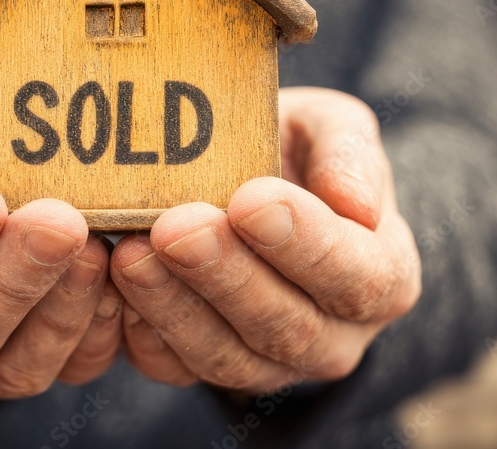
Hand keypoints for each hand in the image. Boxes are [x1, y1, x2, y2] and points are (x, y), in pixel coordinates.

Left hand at [111, 88, 420, 392]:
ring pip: (226, 356)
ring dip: (174, 306)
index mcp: (382, 275)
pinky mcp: (208, 369)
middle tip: (176, 227)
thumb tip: (354, 202)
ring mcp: (271, 364)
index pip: (357, 276)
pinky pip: (175, 368)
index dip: (305, 244)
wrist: (257, 189)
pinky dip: (142, 332)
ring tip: (131, 252)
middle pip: (286, 325)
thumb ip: (349, 151)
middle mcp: (335, 336)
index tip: (250, 201)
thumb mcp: (331, 128)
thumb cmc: (297, 154)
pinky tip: (114, 287)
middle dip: (225, 275)